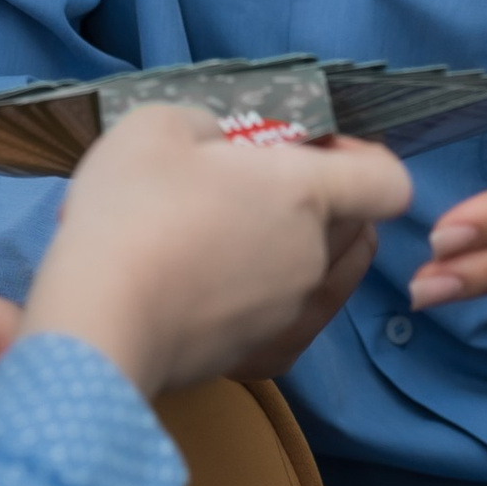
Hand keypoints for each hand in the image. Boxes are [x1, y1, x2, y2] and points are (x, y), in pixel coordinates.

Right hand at [24, 108, 411, 402]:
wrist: (98, 321)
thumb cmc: (132, 210)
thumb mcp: (159, 126)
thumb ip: (209, 127)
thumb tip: (221, 151)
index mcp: (306, 192)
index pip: (388, 180)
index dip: (362, 157)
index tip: (310, 149)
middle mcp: (316, 256)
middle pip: (354, 223)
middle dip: (321, 199)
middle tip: (253, 188)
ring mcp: (295, 314)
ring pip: (325, 274)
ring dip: (301, 250)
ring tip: (239, 240)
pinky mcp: (266, 359)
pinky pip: (294, 320)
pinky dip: (277, 301)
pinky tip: (233, 291)